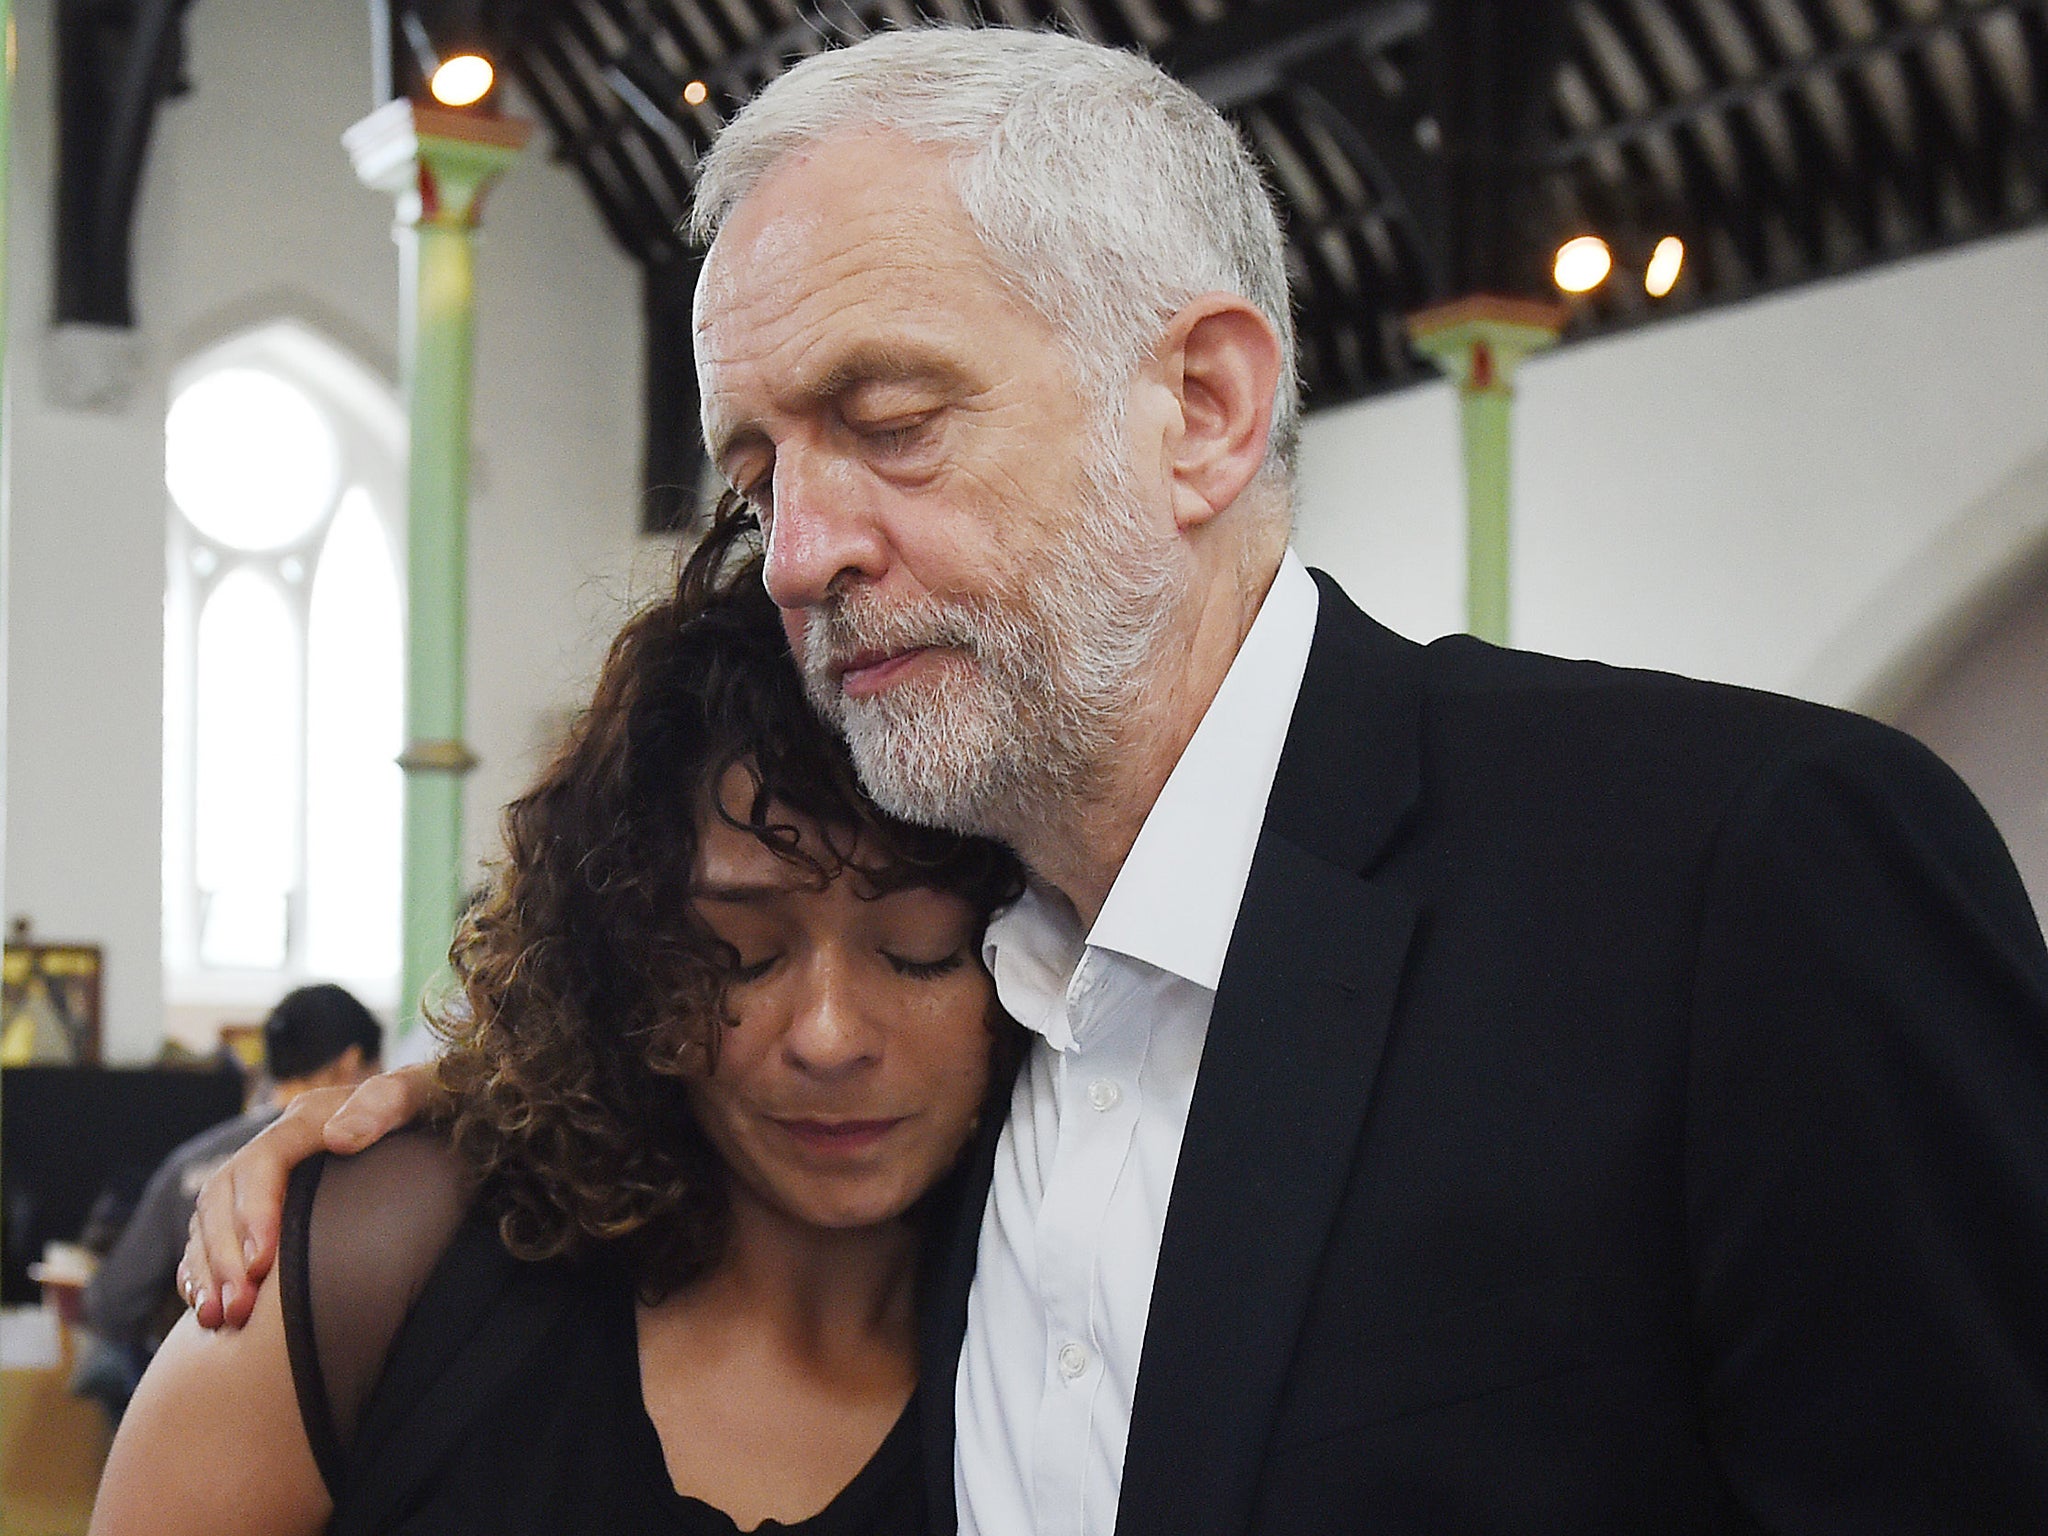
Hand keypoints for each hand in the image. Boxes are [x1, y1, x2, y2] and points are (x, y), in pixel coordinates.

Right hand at [177, 1065, 440, 1328]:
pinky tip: (209, 1310)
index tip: (264, 1261)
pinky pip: (210, 1241)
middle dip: (225, 1254)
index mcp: (311, 1117)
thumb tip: (339, 1137)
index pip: (264, 1161)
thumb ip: (389, 1101)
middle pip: (224, 1195)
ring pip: (210, 1222)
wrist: (445, 1121)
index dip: (256, 1210)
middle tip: (237, 1307)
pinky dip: (203, 1274)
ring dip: (209, 1272)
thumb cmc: (440, 1107)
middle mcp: (279, 1146)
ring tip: (219, 1318)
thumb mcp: (424, 1093)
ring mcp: (266, 1179)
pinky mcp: (262, 1210)